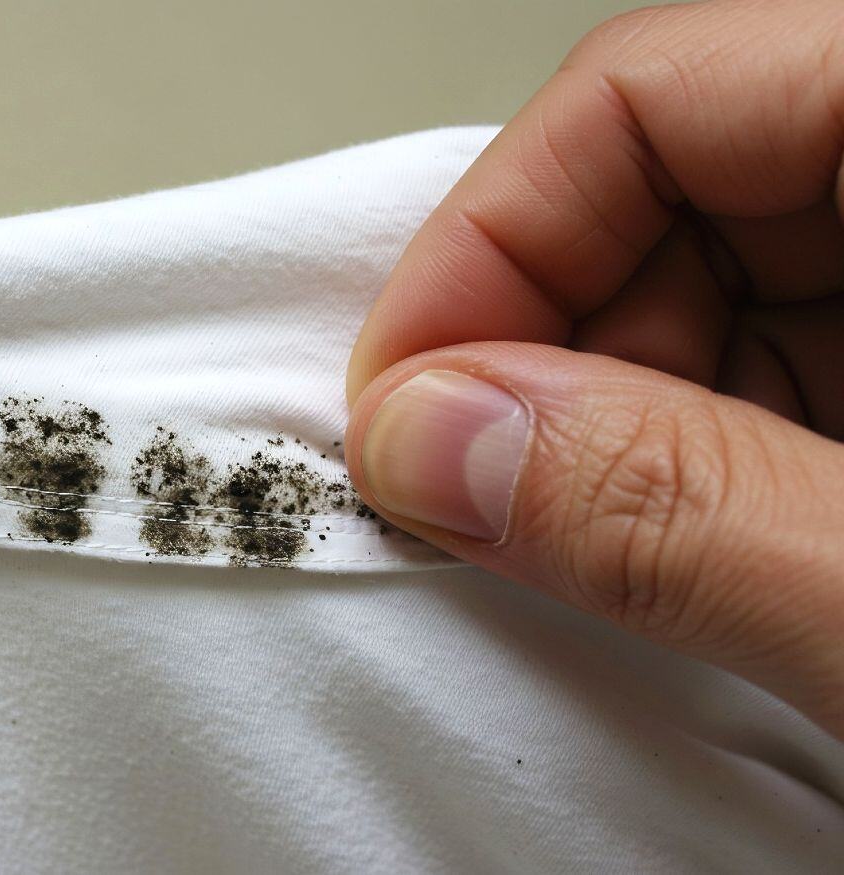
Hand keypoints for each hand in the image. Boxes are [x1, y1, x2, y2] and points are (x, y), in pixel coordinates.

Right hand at [345, 0, 843, 736]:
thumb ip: (690, 512)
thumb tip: (444, 441)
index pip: (656, 92)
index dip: (490, 237)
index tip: (400, 399)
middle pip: (664, 188)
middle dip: (532, 354)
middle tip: (460, 501)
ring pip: (702, 295)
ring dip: (597, 431)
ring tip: (564, 551)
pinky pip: (766, 381)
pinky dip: (680, 475)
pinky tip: (662, 560)